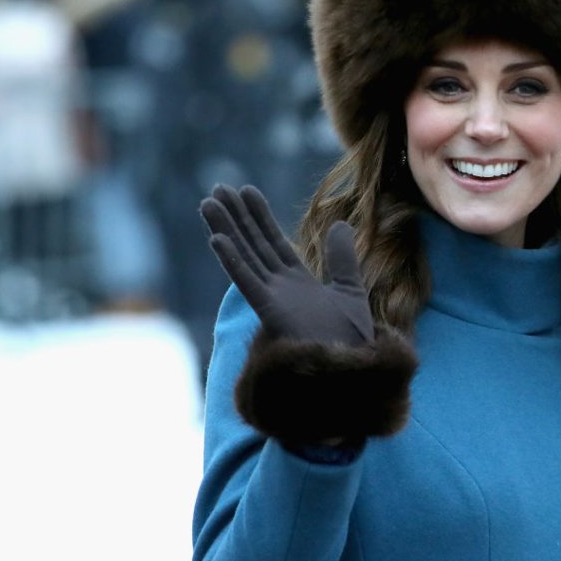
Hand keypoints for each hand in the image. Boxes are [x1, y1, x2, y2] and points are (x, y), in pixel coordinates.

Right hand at [200, 184, 373, 346]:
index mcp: (297, 283)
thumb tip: (339, 224)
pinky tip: (218, 239)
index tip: (246, 191)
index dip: (260, 216)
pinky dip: (233, 261)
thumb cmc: (351, 341)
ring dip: (226, 230)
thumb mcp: (350, 291)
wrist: (352, 371)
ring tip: (208, 203)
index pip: (273, 241)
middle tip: (218, 188)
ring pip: (244, 257)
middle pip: (253, 244)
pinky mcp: (271, 313)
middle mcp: (280, 288)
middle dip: (236, 217)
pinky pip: (248, 282)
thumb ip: (341, 259)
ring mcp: (273, 299)